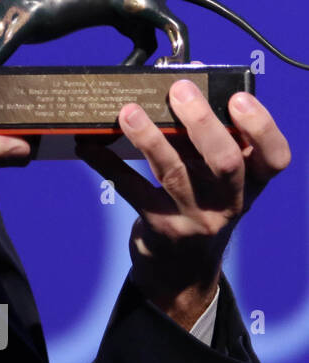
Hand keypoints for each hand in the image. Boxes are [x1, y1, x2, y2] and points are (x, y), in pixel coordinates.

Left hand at [75, 80, 290, 328]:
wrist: (181, 273)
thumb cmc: (198, 208)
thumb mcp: (217, 184)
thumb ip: (207, 144)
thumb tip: (180, 89)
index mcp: (251, 185)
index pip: (274, 158)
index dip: (261, 127)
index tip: (237, 99)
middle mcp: (229, 203)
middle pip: (224, 162)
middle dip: (200, 122)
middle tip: (178, 91)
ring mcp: (195, 219)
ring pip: (174, 173)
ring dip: (149, 139)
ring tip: (128, 112)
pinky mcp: (160, 227)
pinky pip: (132, 190)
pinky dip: (108, 164)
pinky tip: (88, 146)